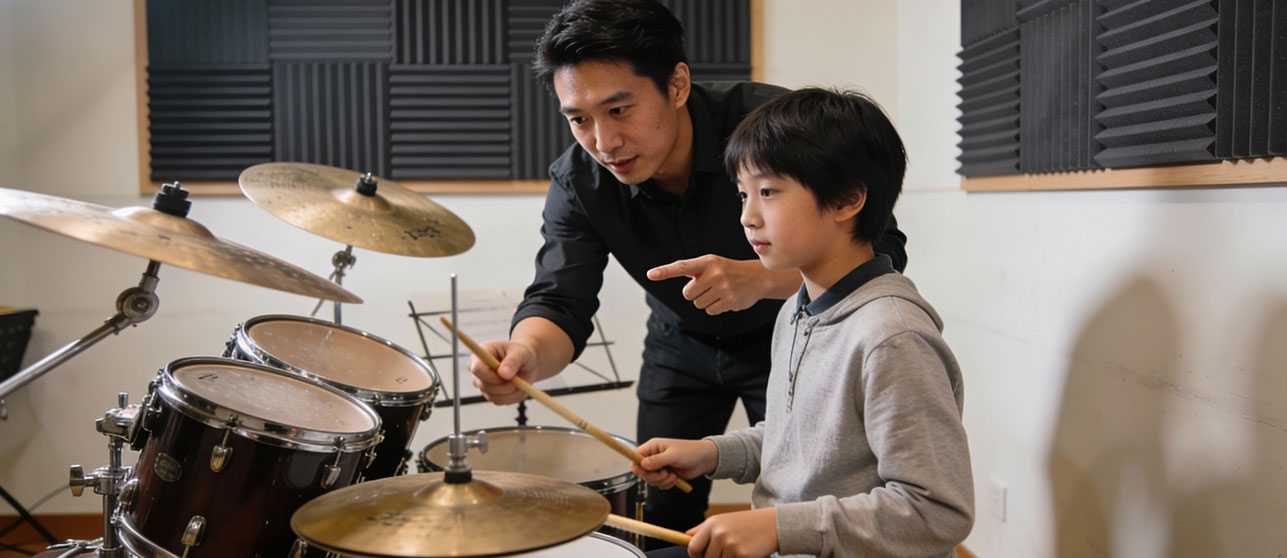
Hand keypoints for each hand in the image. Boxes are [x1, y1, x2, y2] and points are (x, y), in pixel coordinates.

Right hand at [468, 340, 537, 404]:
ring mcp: (482, 384)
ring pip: (492, 396)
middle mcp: (479, 370)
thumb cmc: (522, 354)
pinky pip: (499, 401)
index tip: (507, 377)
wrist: (528, 364)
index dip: (490, 376)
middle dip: (504, 386)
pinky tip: (519, 388)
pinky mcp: (490, 394)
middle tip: (519, 380)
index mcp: (482, 353)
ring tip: (522, 382)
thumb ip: (512, 361)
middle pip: (483, 385)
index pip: (477, 369)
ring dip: (511, 392)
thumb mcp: (521, 353)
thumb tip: (503, 374)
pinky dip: (512, 397)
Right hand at [629, 438, 717, 489]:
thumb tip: (642, 464)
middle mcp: (653, 457)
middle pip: (641, 471)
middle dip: (653, 476)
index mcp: (653, 447)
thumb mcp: (673, 455)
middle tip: (664, 473)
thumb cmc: (690, 451)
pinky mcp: (665, 475)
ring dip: (661, 481)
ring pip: (650, 480)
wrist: (704, 460)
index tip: (645, 471)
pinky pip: (659, 484)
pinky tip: (675, 478)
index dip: (637, 466)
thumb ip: (657, 460)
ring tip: (673, 476)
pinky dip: (666, 484)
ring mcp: (659, 467)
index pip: (635, 457)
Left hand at [647, 255, 796, 314]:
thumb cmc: (730, 270)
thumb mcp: (713, 264)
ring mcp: (722, 287)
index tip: (650, 274)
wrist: (757, 278)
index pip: (681, 266)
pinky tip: (726, 299)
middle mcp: (714, 273)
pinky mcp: (728, 301)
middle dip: (695, 293)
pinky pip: (710, 310)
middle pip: (688, 293)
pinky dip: (715, 307)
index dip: (665, 271)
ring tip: (720, 292)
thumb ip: (694, 269)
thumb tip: (672, 272)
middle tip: (709, 287)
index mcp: (707, 262)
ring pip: (698, 303)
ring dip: (706, 301)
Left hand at [686, 508, 777, 557]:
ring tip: (738, 549)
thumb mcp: (723, 520)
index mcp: (712, 524)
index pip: (693, 547)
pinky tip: (746, 552)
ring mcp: (731, 545)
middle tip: (728, 551)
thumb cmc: (746, 523)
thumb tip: (685, 537)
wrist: (773, 524)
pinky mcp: (743, 555)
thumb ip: (703, 530)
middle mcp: (720, 534)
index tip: (703, 556)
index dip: (697, 556)